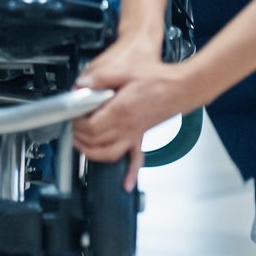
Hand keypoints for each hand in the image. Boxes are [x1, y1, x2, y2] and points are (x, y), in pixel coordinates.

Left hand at [73, 50, 195, 163]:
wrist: (181, 88)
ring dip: (91, 153)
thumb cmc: (158, 79)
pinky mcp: (141, 137)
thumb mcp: (126, 71)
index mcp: (120, 110)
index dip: (77, 123)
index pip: (90, 126)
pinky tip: (127, 184)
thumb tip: (82, 85)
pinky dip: (130, 173)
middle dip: (79, 135)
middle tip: (74, 124)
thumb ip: (102, 78)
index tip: (74, 114)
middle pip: (95, 140)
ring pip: (108, 153)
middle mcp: (126, 127)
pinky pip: (136, 159)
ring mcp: (134, 135)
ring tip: (81, 145)